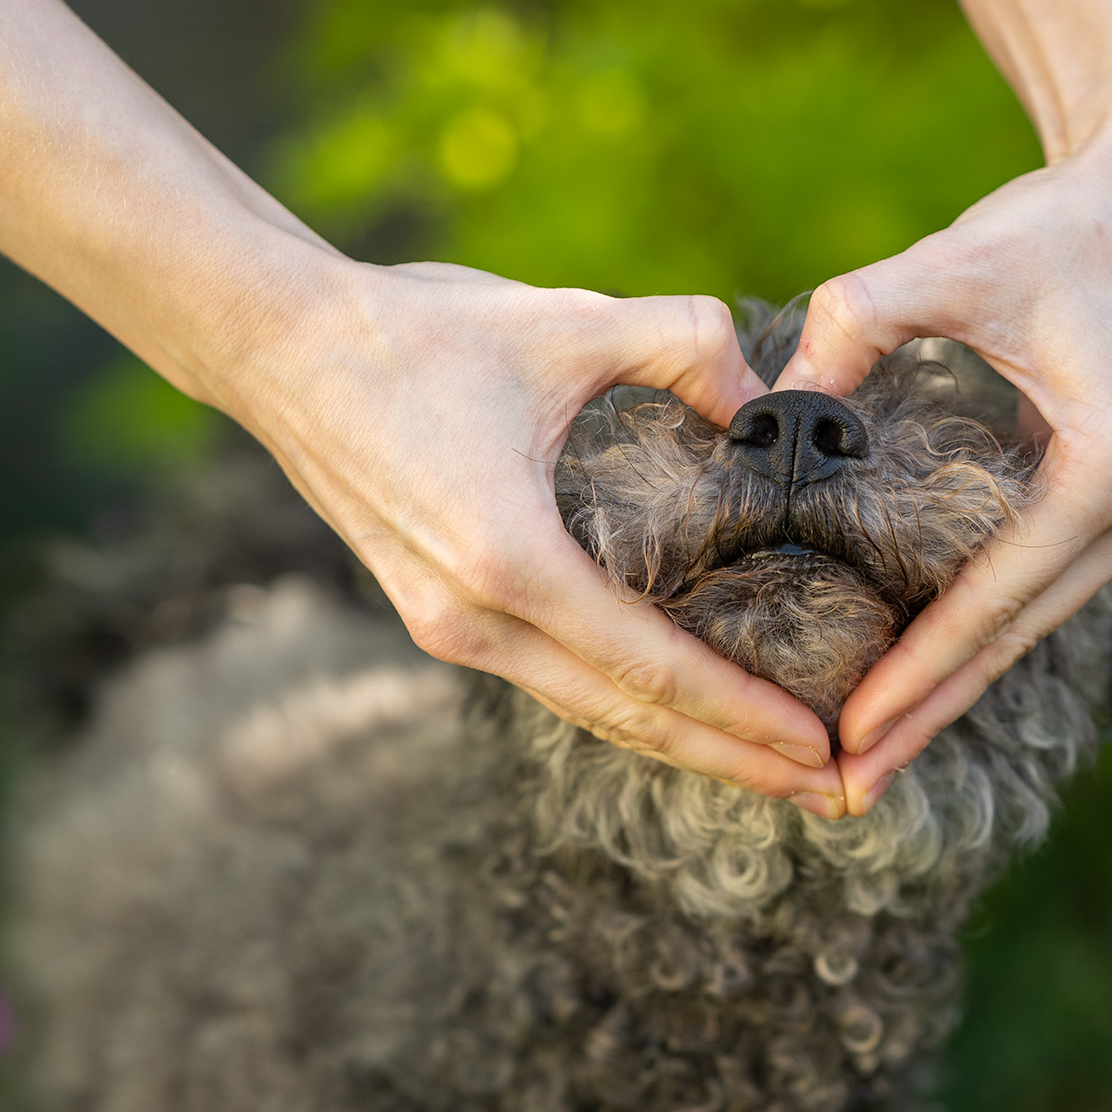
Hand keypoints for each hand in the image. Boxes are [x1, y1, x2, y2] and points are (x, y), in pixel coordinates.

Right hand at [228, 258, 850, 810]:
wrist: (280, 349)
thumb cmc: (414, 332)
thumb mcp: (565, 320)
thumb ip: (685, 344)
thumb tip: (771, 395)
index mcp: (510, 560)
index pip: (652, 668)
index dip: (743, 716)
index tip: (821, 747)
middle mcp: (473, 619)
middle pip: (627, 718)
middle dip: (734, 761)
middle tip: (831, 792)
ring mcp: (446, 626)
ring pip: (587, 708)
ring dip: (682, 743)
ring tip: (770, 769)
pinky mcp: (434, 612)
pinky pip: (551, 677)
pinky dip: (625, 703)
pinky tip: (677, 708)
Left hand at [779, 84, 1111, 814]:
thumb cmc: (1056, 222)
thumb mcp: (949, 264)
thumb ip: (853, 322)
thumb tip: (765, 405)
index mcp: (1107, 467)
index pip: (991, 599)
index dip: (912, 674)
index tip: (843, 737)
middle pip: (1012, 640)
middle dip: (923, 717)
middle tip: (838, 790)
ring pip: (1028, 628)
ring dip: (948, 694)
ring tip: (868, 762)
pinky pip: (1038, 591)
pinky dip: (976, 640)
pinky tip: (916, 686)